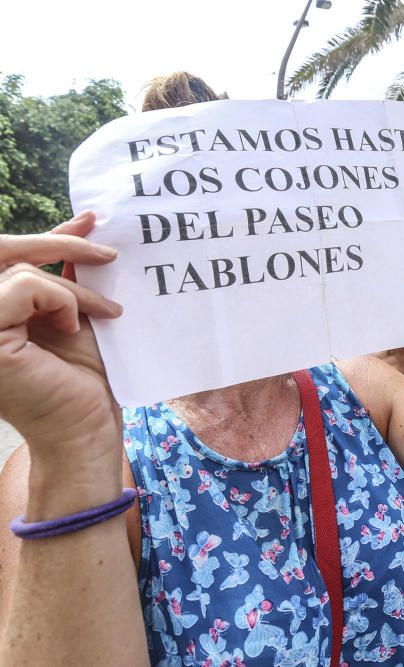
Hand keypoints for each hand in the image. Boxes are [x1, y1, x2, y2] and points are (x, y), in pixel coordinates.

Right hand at [0, 212, 122, 467]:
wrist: (87, 431)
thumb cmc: (84, 383)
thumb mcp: (74, 316)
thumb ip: (65, 278)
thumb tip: (82, 225)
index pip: (10, 261)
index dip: (48, 236)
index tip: (89, 220)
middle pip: (4, 255)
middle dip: (59, 242)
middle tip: (108, 251)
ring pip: (19, 273)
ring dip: (71, 289)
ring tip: (106, 313)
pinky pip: (23, 288)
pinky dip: (59, 300)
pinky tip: (73, 327)